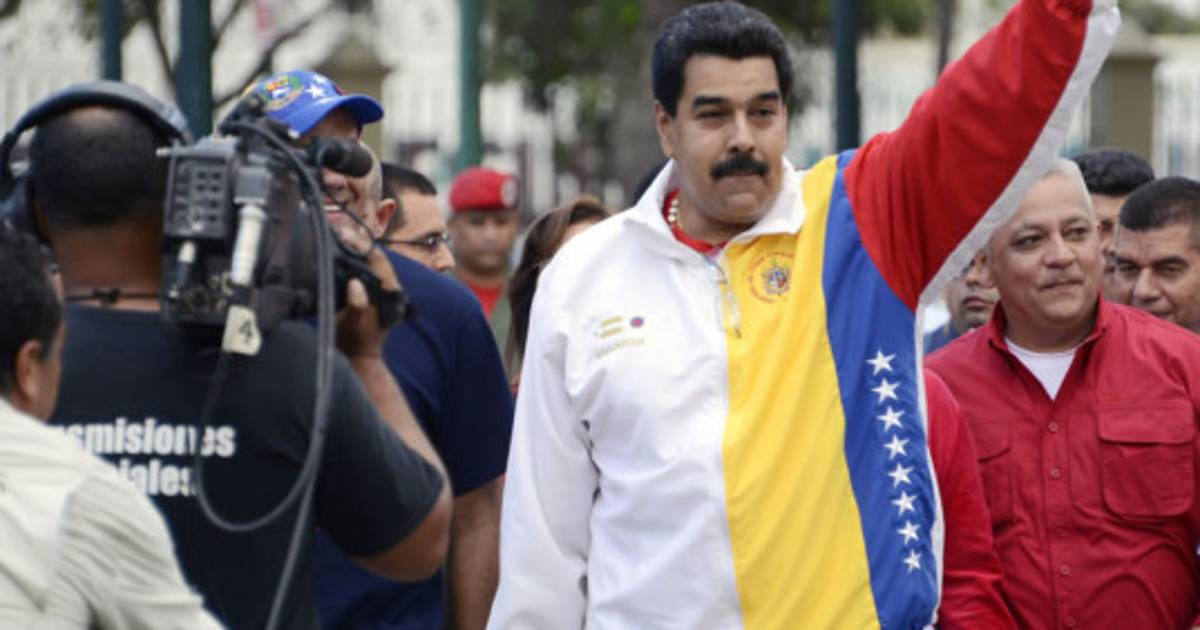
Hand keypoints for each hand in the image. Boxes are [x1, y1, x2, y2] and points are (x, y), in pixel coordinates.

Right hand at [334, 226, 398, 358]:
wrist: (358, 355)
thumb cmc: (355, 340)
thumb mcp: (353, 324)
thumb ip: (357, 305)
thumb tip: (355, 284)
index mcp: (389, 291)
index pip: (378, 259)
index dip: (361, 245)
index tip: (343, 234)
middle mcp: (389, 286)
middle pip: (375, 255)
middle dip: (358, 242)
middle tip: (338, 230)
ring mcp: (382, 287)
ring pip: (371, 260)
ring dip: (356, 248)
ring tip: (338, 236)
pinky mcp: (373, 290)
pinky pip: (366, 267)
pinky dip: (354, 258)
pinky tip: (341, 251)